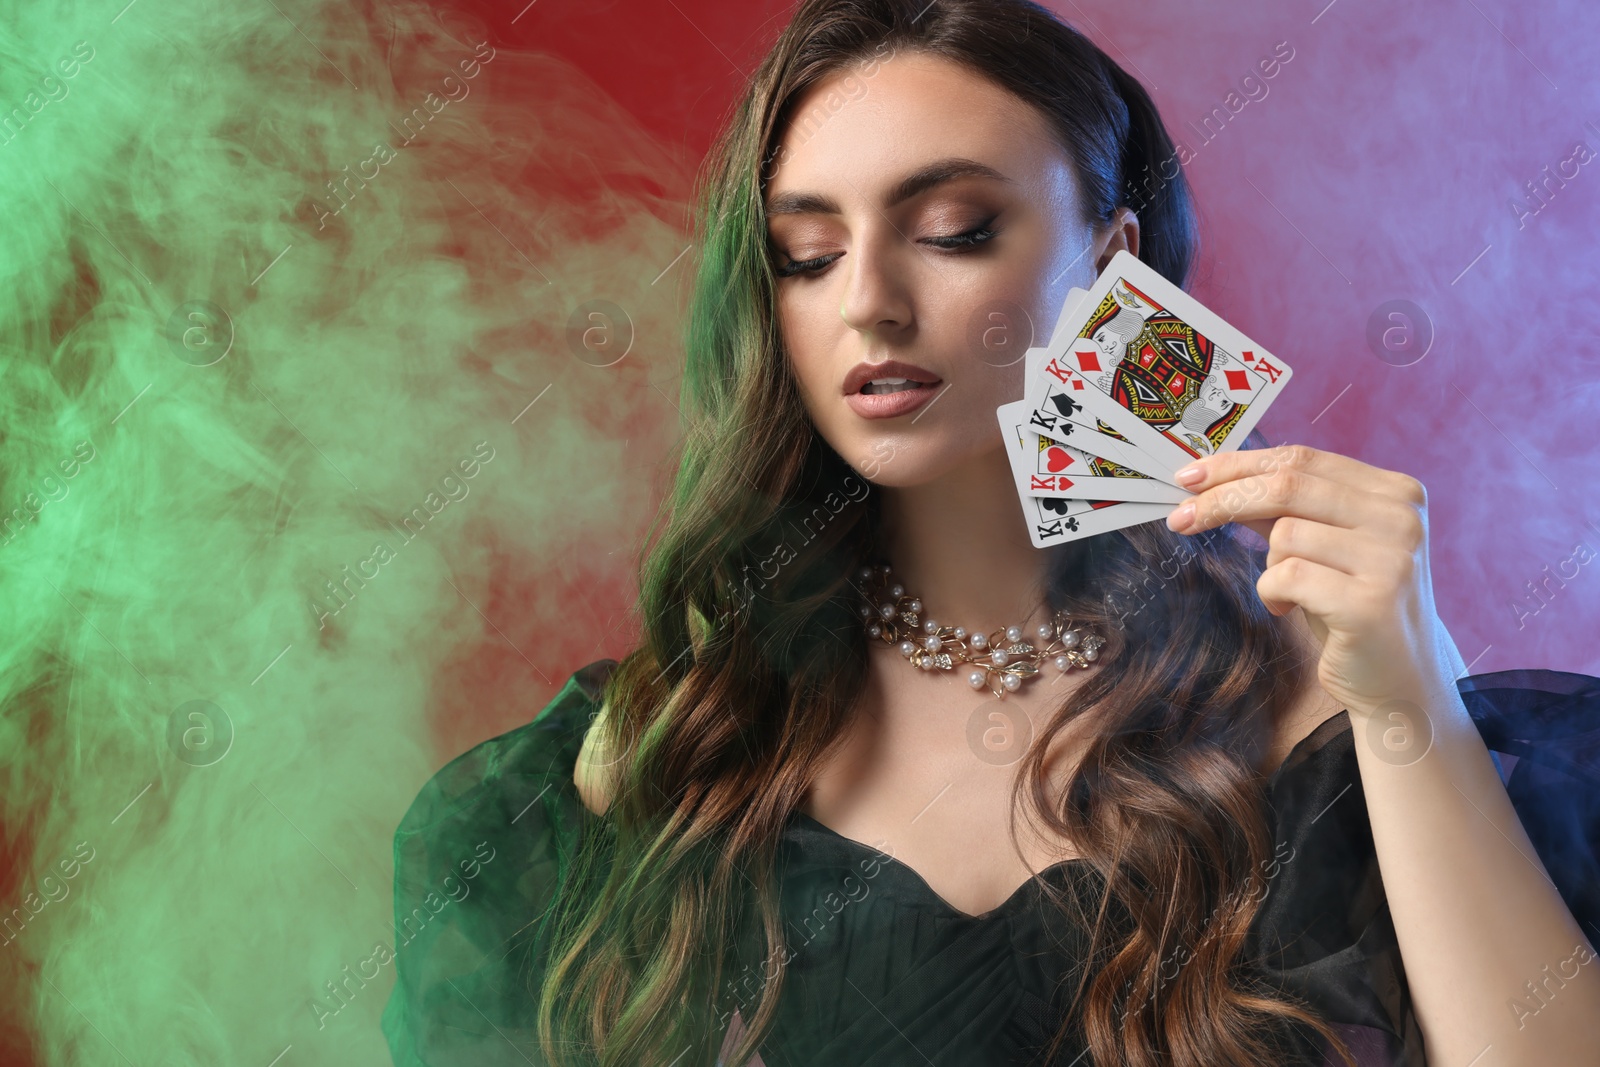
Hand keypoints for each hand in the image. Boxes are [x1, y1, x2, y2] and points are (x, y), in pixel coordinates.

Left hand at [1164, 444, 1456, 714]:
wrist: (1397, 682)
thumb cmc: (1348, 608)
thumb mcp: (1319, 545)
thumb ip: (1280, 508)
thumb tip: (1210, 479)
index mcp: (1395, 491)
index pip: (1301, 458)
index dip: (1237, 464)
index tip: (1188, 477)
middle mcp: (1401, 517)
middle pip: (1287, 485)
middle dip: (1221, 499)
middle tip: (1179, 518)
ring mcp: (1392, 558)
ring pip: (1285, 535)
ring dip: (1268, 566)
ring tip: (1289, 592)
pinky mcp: (1371, 602)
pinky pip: (1286, 577)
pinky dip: (1272, 594)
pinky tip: (1289, 610)